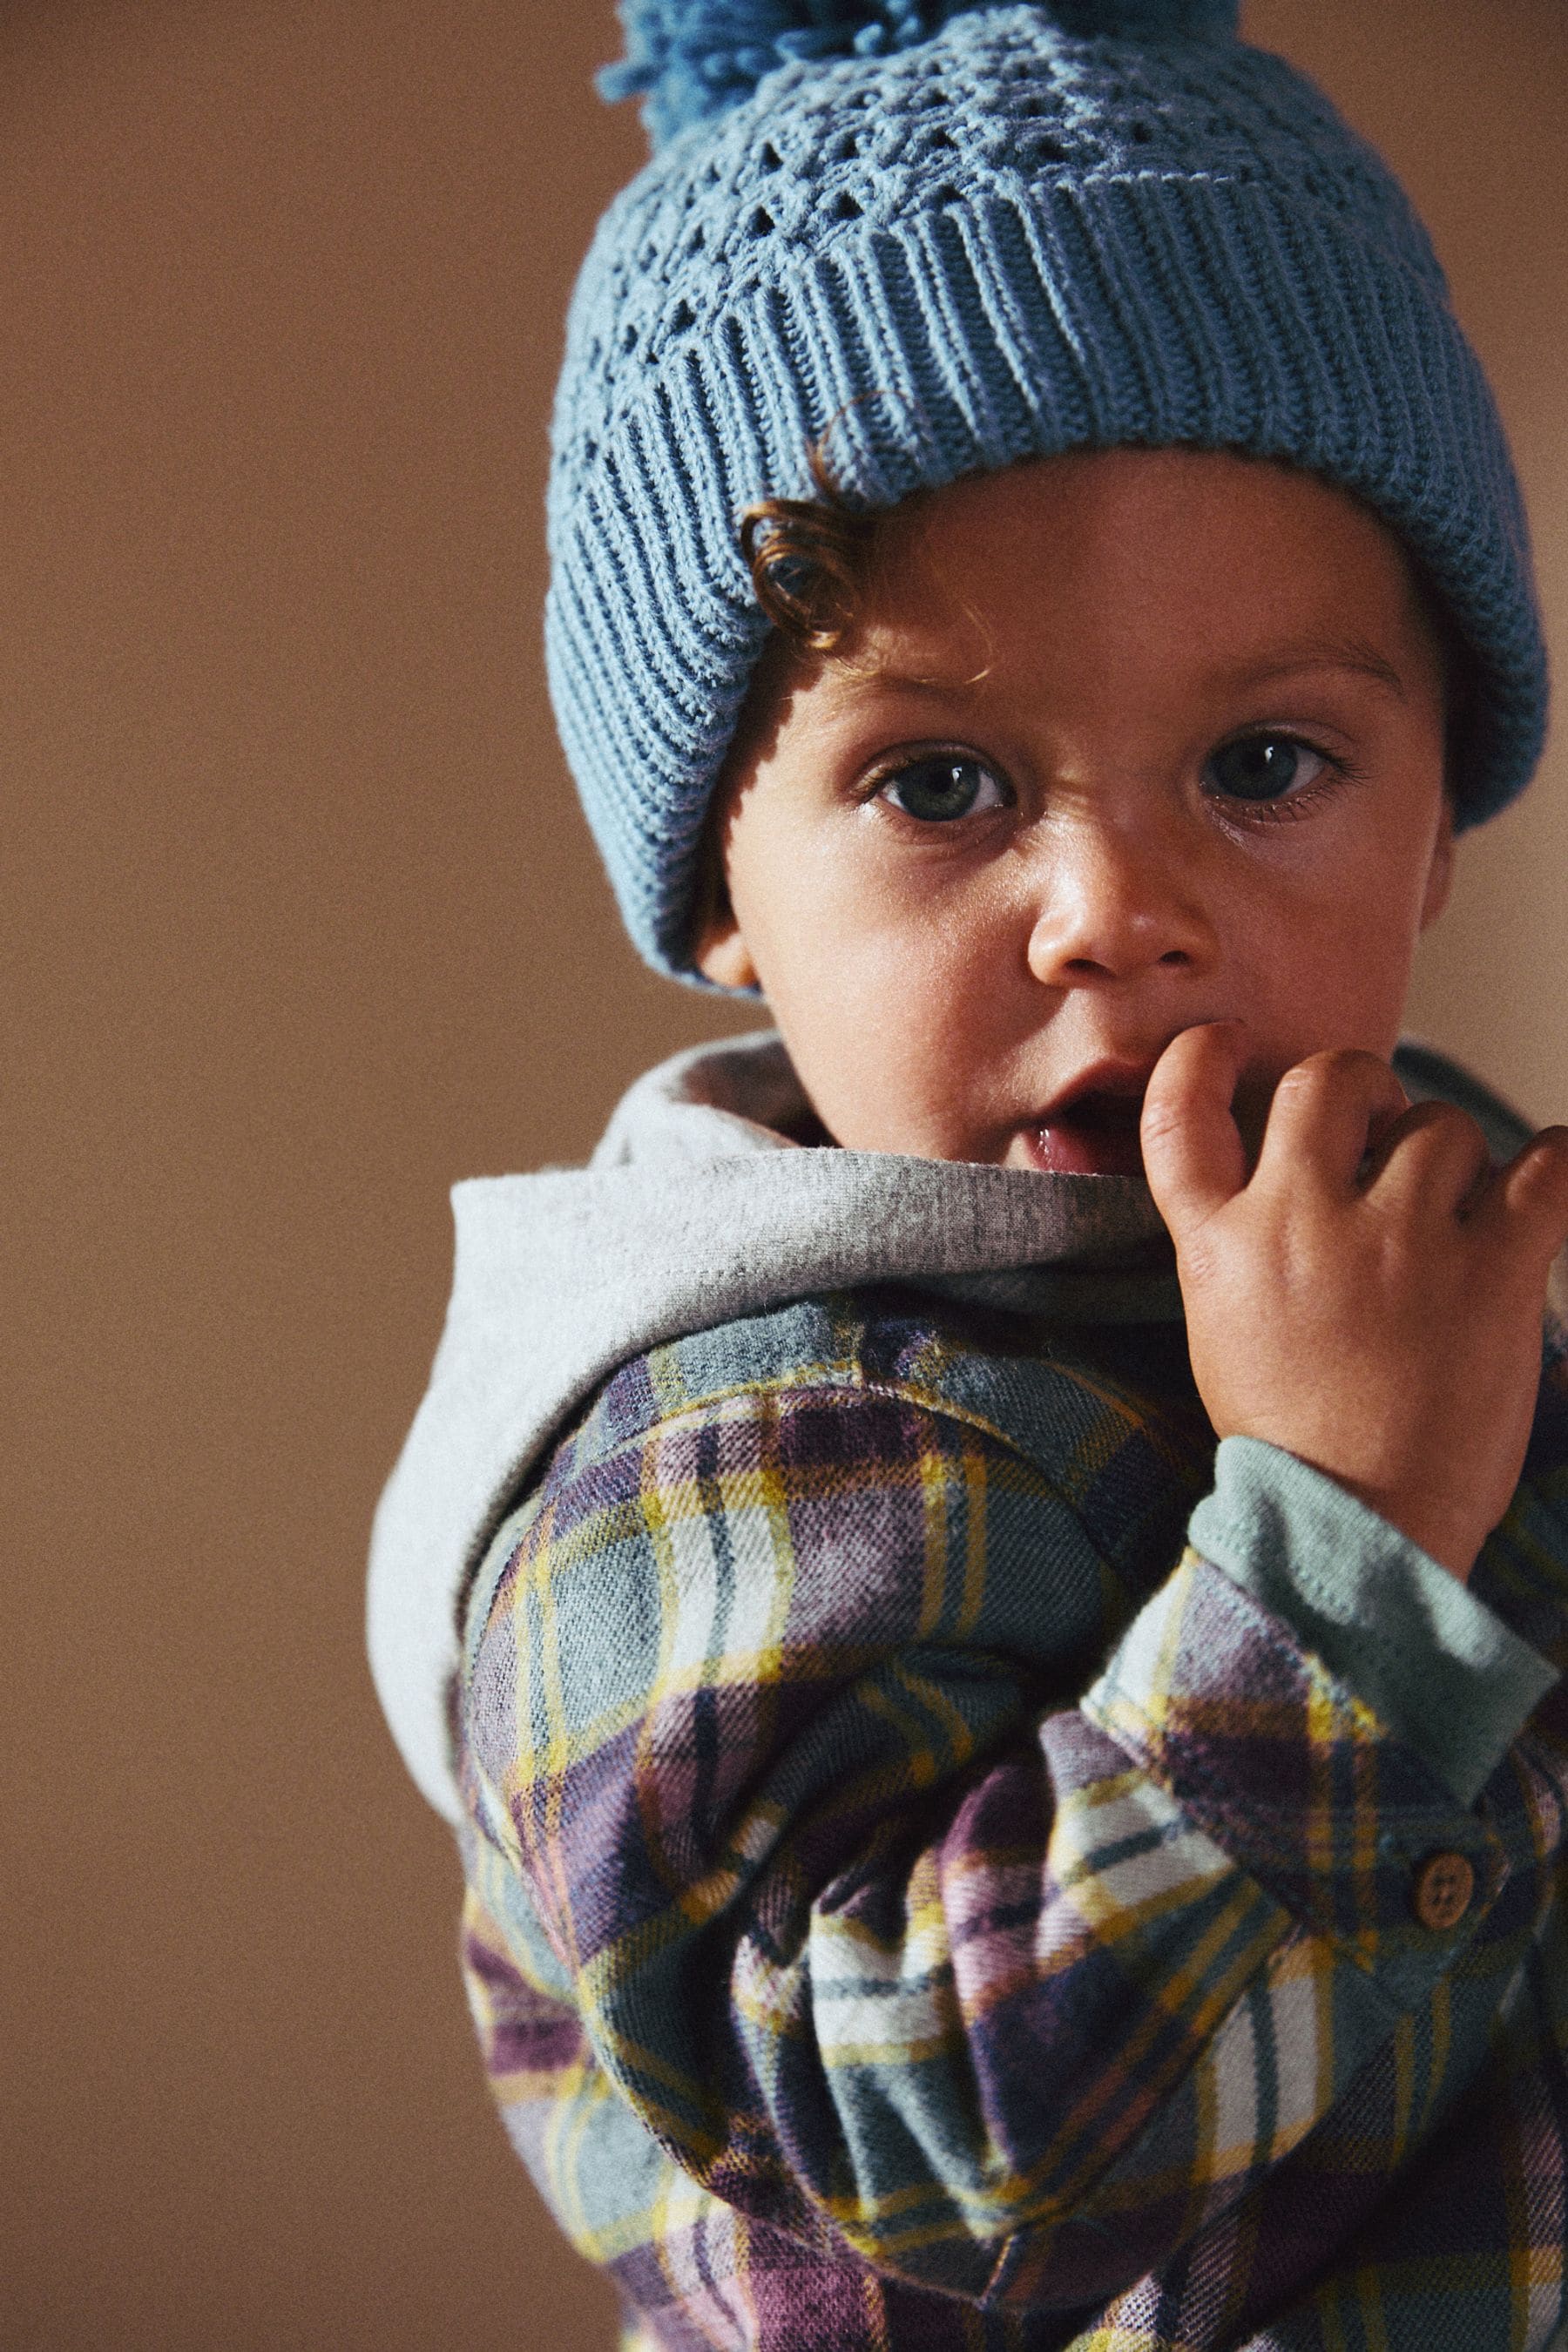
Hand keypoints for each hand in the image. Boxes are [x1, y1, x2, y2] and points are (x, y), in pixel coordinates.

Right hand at [1141, 1024, 1567, 1581]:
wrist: (1361, 1530)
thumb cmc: (1296, 1445)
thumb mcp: (1221, 1332)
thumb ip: (1238, 1248)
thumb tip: (1295, 1173)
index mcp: (1219, 1246)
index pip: (1180, 1113)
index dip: (1200, 1059)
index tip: (1226, 1044)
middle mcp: (1299, 1224)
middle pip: (1329, 1081)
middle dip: (1364, 1088)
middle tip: (1382, 1126)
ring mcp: (1397, 1241)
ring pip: (1442, 1127)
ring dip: (1458, 1161)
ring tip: (1458, 1221)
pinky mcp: (1490, 1270)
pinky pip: (1549, 1166)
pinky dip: (1560, 1165)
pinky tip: (1553, 1180)